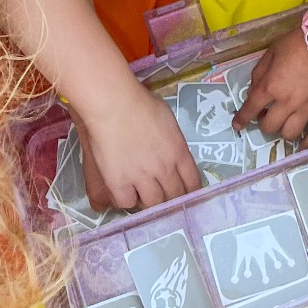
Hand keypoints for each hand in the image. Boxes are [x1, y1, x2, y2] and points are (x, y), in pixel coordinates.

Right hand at [78, 86, 200, 210]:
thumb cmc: (140, 103)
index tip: (186, 194)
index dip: (190, 192)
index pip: (193, 182)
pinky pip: (126, 203)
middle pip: (174, 196)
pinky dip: (126, 199)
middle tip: (163, 195)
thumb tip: (170, 148)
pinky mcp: (119, 183)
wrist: (113, 105)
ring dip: (149, 200)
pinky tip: (124, 190)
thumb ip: (173, 139)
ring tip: (142, 194)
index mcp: (179, 152)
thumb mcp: (168, 119)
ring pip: (152, 203)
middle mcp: (164, 169)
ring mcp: (142, 178)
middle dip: (170, 198)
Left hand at [236, 28, 307, 147]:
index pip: (250, 109)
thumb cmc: (298, 43)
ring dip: (283, 131)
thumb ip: (259, 73)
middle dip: (264, 124)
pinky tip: (303, 145)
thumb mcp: (271, 52)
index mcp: (270, 86)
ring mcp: (306, 108)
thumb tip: (254, 92)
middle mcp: (286, 102)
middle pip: (269, 126)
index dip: (241, 119)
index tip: (238, 125)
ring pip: (290, 134)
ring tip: (284, 125)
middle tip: (267, 116)